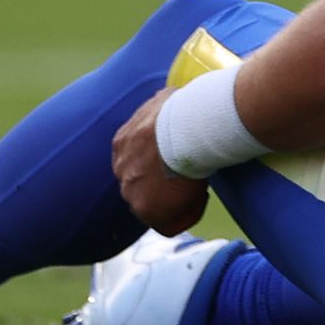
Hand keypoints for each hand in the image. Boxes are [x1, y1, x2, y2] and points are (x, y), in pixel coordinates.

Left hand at [111, 91, 209, 236]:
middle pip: (143, 186)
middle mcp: (122, 169)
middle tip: (189, 176)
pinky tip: (203, 198)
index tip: (180, 158)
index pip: (137, 162)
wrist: (184, 128)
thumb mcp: (165, 99)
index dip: (160, 163)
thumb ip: (161, 105)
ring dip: (178, 202)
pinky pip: (169, 225)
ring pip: (155, 208)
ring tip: (199, 188)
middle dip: (165, 185)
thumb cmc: (182, 110)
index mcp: (122, 143)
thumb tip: (168, 99)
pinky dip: (188, 214)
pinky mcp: (147, 211)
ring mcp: (131, 193)